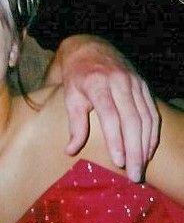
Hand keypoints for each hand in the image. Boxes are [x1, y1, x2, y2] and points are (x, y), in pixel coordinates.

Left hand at [49, 35, 158, 181]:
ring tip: (140, 168)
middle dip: (134, 150)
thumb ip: (74, 124)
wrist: (90, 48)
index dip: (116, 140)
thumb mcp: (70, 96)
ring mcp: (135, 83)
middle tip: (133, 174)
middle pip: (132, 120)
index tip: (118, 162)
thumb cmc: (76, 77)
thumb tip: (70, 150)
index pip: (110, 116)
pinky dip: (152, 134)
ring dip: (145, 145)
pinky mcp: (144, 85)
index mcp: (97, 84)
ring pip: (146, 118)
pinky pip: (152, 113)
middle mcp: (119, 82)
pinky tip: (148, 151)